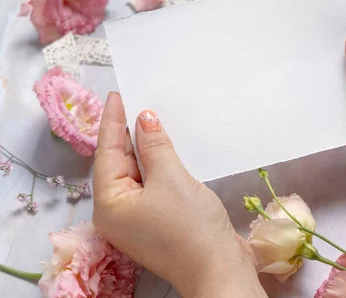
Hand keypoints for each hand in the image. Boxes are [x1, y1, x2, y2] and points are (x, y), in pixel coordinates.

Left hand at [92, 93, 265, 297]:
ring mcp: (139, 219)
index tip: (116, 95)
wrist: (219, 269)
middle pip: (120, 164)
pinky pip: (154, 184)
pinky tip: (168, 148)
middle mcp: (118, 212)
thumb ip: (154, 146)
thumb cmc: (190, 226)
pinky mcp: (159, 221)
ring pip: (139, 174)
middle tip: (136, 100)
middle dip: (129, 133)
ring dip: (147, 148)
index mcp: (110, 205)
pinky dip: (160, 165)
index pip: (107, 154)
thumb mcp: (171, 178)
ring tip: (152, 118)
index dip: (113, 122)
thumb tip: (144, 119)